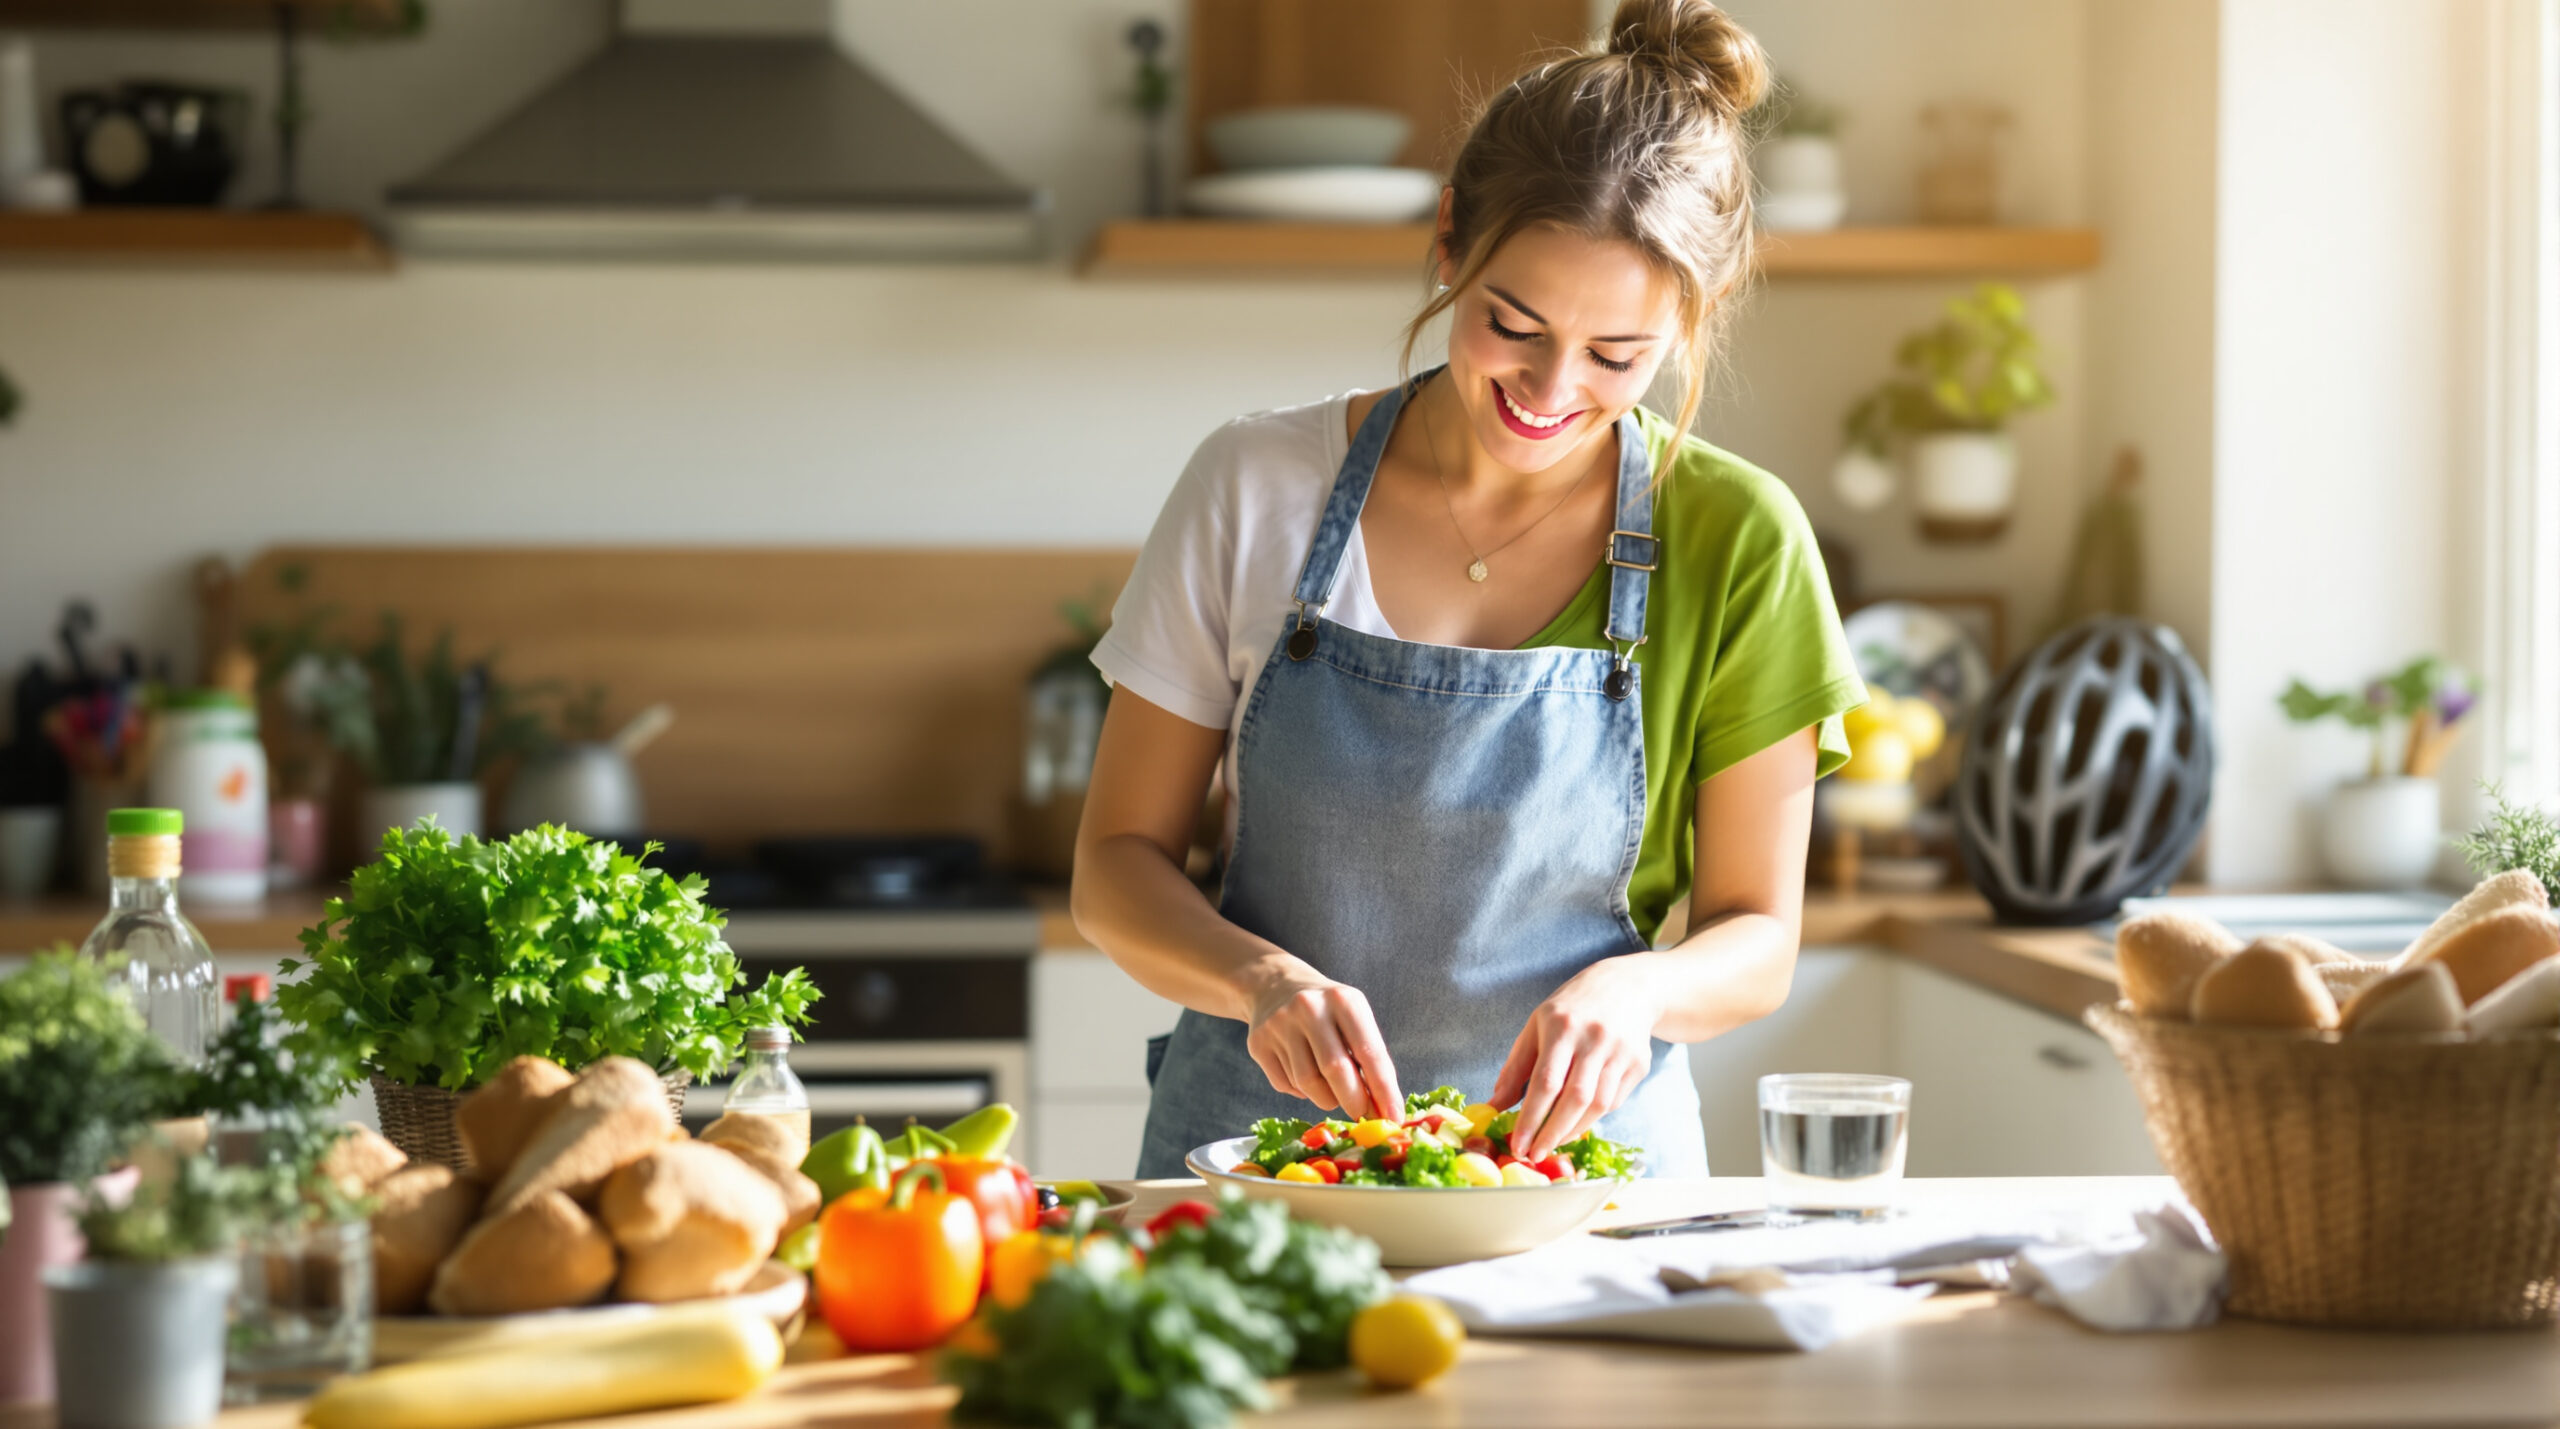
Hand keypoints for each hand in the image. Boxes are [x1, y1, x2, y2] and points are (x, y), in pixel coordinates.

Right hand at [1244, 969, 1401, 1119]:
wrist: (1275, 986)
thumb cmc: (1327, 1011)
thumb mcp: (1353, 1017)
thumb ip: (1369, 1057)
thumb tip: (1382, 1107)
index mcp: (1343, 1000)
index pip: (1369, 1052)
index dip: (1384, 1089)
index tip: (1393, 1116)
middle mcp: (1309, 1008)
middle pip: (1336, 1070)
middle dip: (1354, 1102)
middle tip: (1362, 1114)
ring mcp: (1280, 1025)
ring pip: (1309, 1084)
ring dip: (1327, 1098)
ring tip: (1332, 1090)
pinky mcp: (1259, 1044)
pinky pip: (1286, 1085)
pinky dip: (1302, 1092)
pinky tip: (1305, 1076)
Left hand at [1489, 958, 1658, 1161]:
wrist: (1626, 987)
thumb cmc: (1571, 1010)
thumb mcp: (1536, 1027)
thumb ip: (1516, 1068)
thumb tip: (1495, 1106)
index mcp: (1562, 1026)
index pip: (1546, 1082)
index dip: (1530, 1118)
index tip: (1517, 1144)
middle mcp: (1594, 1038)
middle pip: (1574, 1098)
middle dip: (1552, 1133)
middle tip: (1534, 1154)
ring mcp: (1621, 1052)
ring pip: (1597, 1105)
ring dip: (1572, 1131)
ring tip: (1552, 1142)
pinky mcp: (1639, 1064)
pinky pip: (1613, 1101)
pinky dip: (1592, 1116)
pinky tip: (1576, 1119)